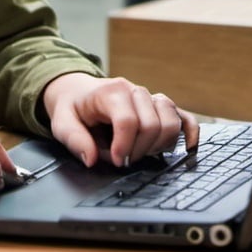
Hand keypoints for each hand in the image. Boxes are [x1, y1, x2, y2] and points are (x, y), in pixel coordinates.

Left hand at [41, 73, 198, 168]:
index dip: (124, 146)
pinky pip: (184, 116)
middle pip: (152, 124)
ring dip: (158, 145)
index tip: (116, 160)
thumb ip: (74, 140)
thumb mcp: (62, 122)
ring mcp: (150, 97)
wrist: (78, 91)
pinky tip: (187, 148)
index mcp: (110, 92)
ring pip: (171, 121)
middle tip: (123, 159)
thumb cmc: (73, 108)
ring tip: (140, 153)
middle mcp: (134, 91)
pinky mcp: (160, 106)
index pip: (128, 120)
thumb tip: (91, 159)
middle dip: (138, 150)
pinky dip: (189, 132)